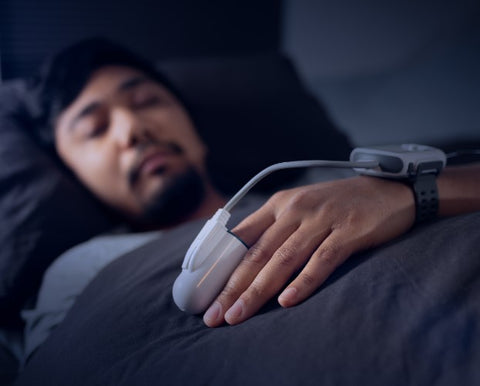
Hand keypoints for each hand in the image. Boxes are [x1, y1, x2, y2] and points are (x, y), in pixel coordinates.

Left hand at [203, 176, 414, 326]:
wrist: (388, 190)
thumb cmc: (339, 205)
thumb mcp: (300, 208)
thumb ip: (275, 229)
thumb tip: (245, 260)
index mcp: (279, 204)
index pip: (241, 237)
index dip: (221, 266)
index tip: (206, 292)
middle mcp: (295, 209)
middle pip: (257, 253)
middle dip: (232, 287)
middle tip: (215, 314)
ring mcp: (322, 220)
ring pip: (283, 259)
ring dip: (258, 290)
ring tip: (238, 315)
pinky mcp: (348, 231)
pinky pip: (321, 260)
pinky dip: (303, 282)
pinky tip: (286, 302)